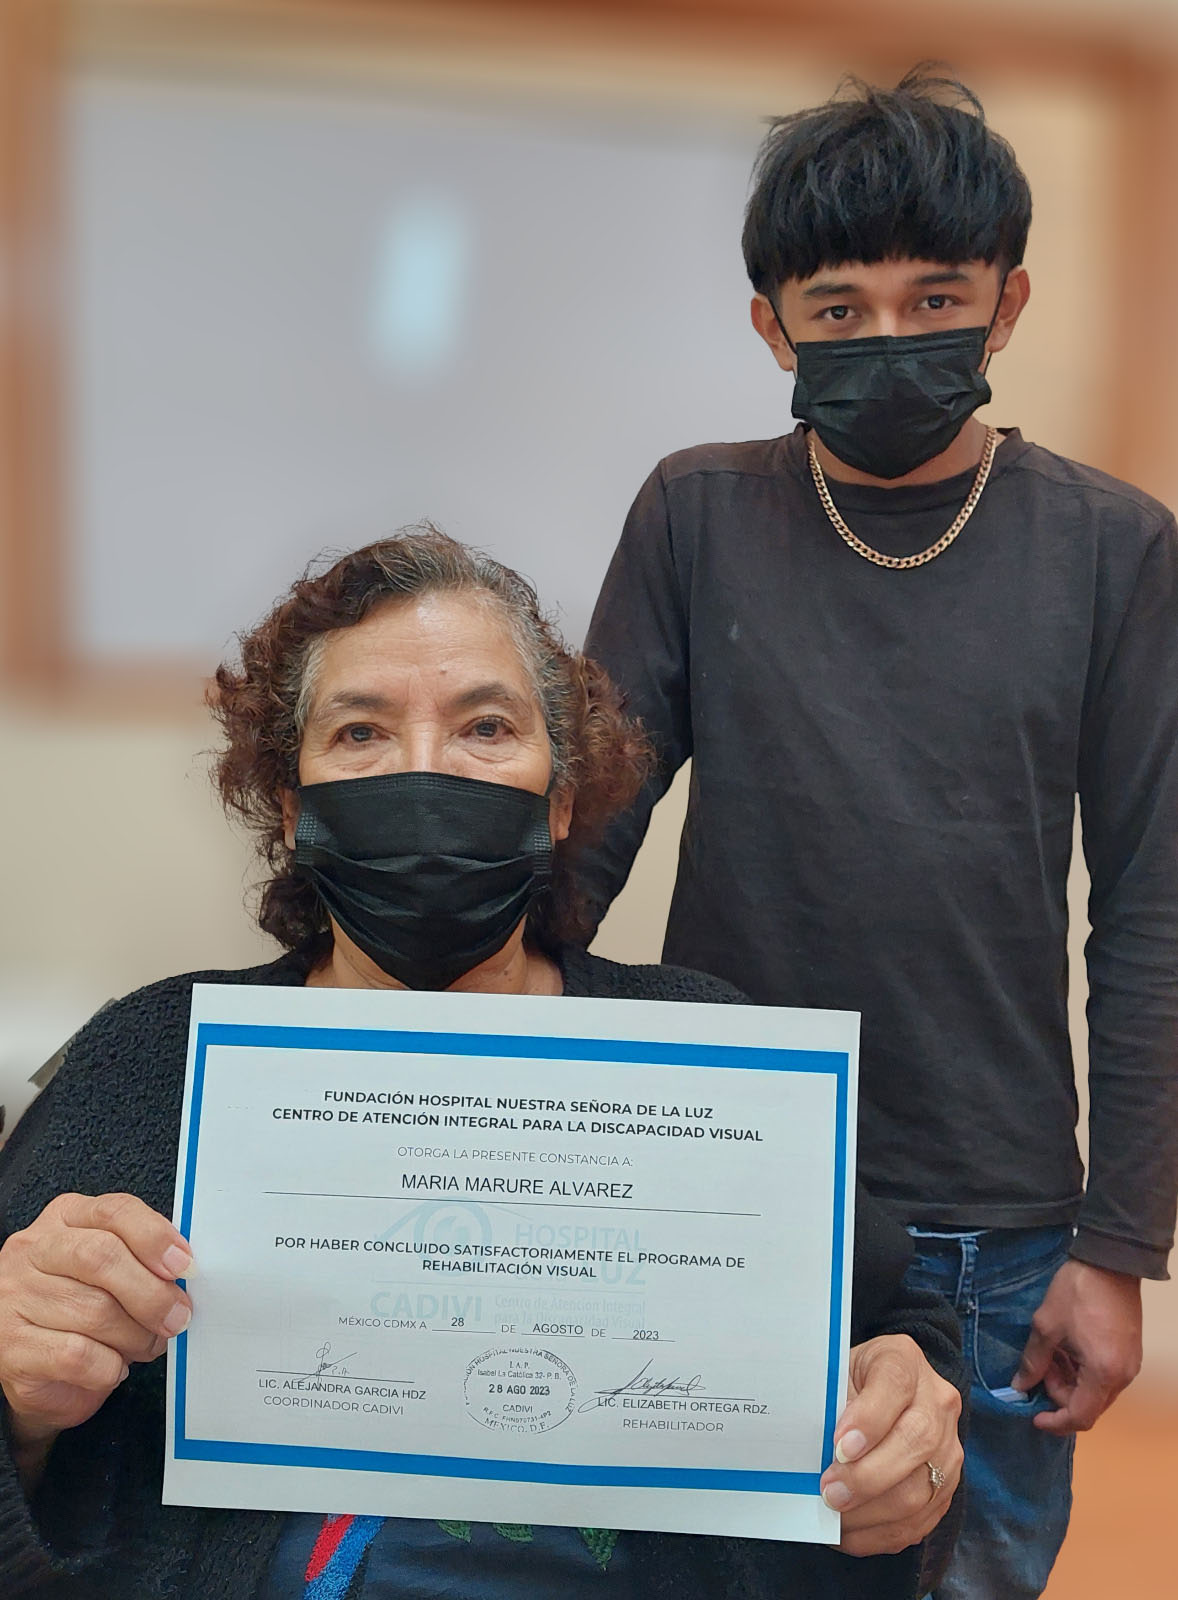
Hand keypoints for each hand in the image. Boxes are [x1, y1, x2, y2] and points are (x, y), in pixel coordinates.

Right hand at [0, 1193, 192, 1484]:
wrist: (31, 1366)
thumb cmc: (81, 1309)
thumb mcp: (111, 1271)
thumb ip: (142, 1260)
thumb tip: (186, 1274)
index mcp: (65, 1219)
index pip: (114, 1211)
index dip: (155, 1237)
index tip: (186, 1265)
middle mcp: (33, 1251)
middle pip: (102, 1257)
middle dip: (151, 1292)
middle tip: (177, 1317)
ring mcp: (15, 1298)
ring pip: (94, 1310)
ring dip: (135, 1335)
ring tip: (146, 1345)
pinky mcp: (11, 1347)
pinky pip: (76, 1355)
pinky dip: (108, 1366)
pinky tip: (113, 1367)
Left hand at [819, 1334, 961, 1556]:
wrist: (884, 1391)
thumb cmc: (851, 1382)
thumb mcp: (837, 1374)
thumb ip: (831, 1403)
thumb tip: (815, 1450)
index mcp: (904, 1361)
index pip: (895, 1384)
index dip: (869, 1419)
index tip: (839, 1447)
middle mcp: (937, 1401)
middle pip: (916, 1442)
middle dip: (868, 1476)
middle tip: (829, 1492)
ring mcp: (949, 1446)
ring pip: (920, 1490)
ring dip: (871, 1511)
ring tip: (834, 1515)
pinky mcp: (947, 1486)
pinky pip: (919, 1520)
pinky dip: (879, 1533)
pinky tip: (847, 1532)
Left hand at [1013, 1258, 1141, 1434]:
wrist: (1110, 1261)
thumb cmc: (1077, 1292)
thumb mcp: (1046, 1326)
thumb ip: (1032, 1361)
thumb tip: (1019, 1386)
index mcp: (1103, 1374)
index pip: (1080, 1416)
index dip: (1055, 1422)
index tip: (1034, 1416)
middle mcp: (1122, 1376)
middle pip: (1089, 1406)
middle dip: (1059, 1394)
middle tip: (1040, 1367)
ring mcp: (1129, 1365)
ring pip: (1096, 1392)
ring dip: (1070, 1382)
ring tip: (1051, 1354)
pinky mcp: (1129, 1353)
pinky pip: (1104, 1376)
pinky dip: (1083, 1372)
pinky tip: (1067, 1350)